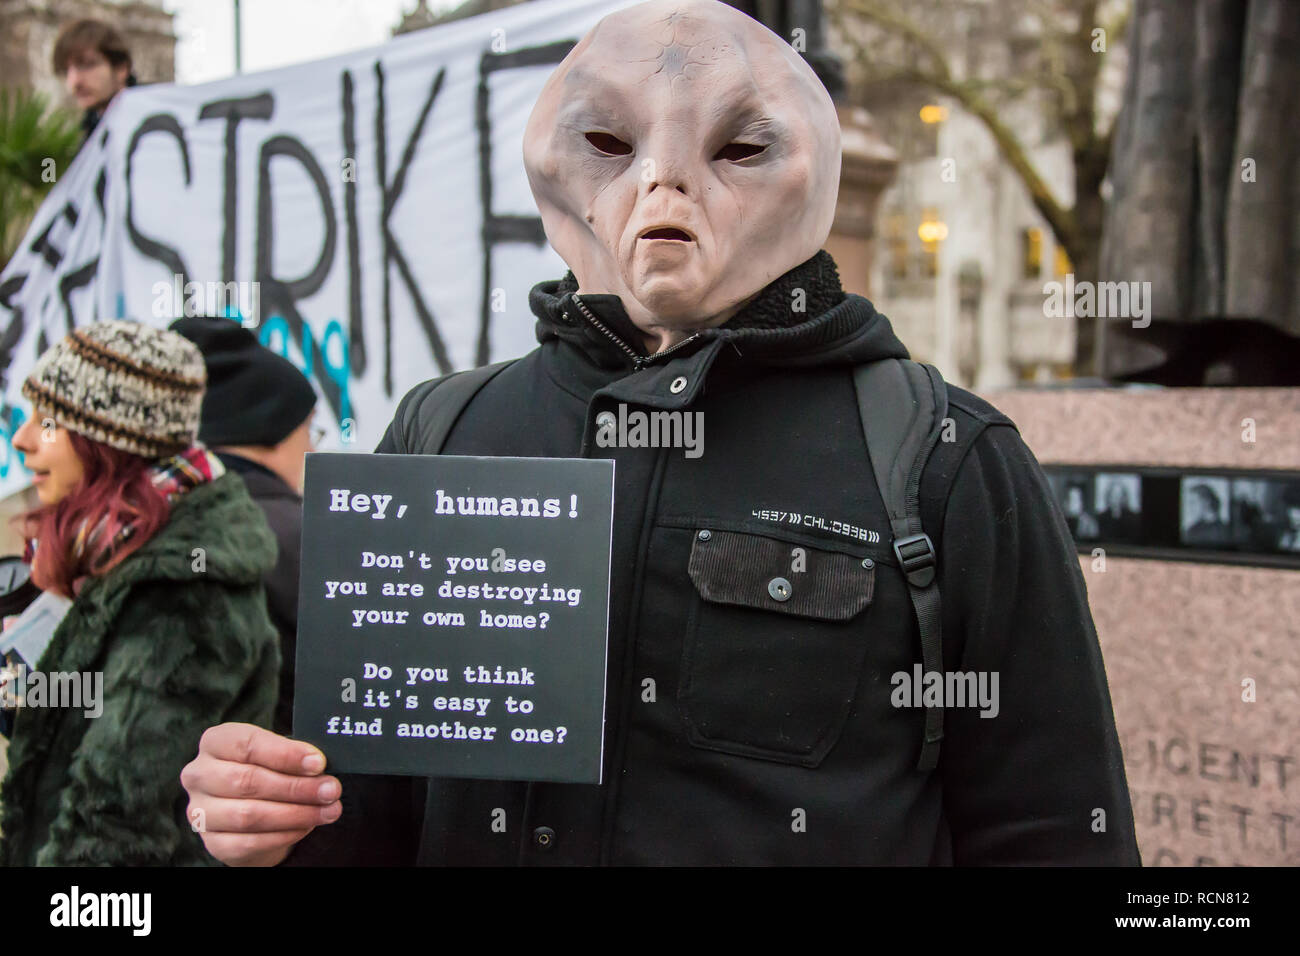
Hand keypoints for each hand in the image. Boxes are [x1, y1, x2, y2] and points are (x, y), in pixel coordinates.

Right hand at [181, 722, 341, 865]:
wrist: (250, 807)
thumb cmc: (267, 769)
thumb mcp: (277, 753)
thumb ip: (293, 755)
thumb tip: (318, 764)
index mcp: (215, 742)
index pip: (247, 744)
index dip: (286, 754)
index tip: (319, 763)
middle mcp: (199, 775)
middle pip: (248, 781)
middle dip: (296, 787)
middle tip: (330, 790)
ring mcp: (201, 811)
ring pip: (248, 815)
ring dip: (296, 814)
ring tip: (328, 810)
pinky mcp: (212, 842)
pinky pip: (249, 842)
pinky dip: (283, 835)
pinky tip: (306, 826)